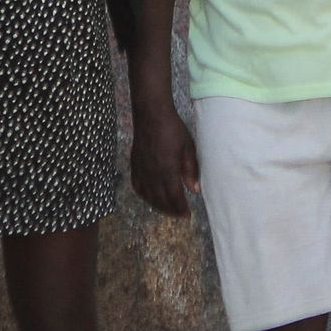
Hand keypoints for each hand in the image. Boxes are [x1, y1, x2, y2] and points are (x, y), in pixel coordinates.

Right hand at [130, 95, 200, 215]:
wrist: (151, 115)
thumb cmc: (173, 130)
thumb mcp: (188, 148)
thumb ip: (191, 170)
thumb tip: (195, 190)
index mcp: (168, 171)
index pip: (174, 197)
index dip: (180, 209)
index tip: (187, 215)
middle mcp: (153, 174)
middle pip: (161, 200)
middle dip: (171, 211)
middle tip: (179, 215)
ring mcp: (142, 170)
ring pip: (148, 196)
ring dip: (158, 205)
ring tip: (167, 209)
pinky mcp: (135, 164)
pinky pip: (137, 186)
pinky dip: (143, 195)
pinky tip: (149, 197)